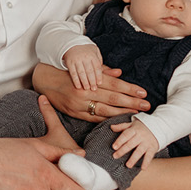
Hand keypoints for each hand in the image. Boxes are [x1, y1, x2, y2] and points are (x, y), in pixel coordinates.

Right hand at [32, 62, 149, 124]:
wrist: (44, 81)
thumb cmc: (66, 72)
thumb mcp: (83, 68)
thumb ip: (102, 71)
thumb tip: (120, 73)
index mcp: (88, 79)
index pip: (113, 84)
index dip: (129, 89)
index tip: (143, 92)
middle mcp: (84, 93)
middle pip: (112, 98)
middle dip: (131, 102)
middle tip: (146, 105)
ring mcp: (79, 105)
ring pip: (104, 111)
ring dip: (122, 113)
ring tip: (137, 114)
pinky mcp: (74, 114)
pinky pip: (94, 119)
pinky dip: (107, 120)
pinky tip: (119, 121)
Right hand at [63, 44, 103, 91]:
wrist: (72, 44)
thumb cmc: (87, 52)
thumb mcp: (96, 53)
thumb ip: (102, 63)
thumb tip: (116, 72)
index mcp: (92, 55)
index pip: (97, 67)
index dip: (98, 76)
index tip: (99, 83)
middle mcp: (85, 57)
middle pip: (89, 71)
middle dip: (92, 80)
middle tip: (94, 88)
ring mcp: (76, 59)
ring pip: (81, 72)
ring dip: (84, 81)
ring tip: (87, 88)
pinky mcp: (69, 62)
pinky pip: (73, 73)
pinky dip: (75, 80)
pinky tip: (78, 86)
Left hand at [109, 120, 161, 170]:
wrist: (158, 126)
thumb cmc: (141, 127)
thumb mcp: (132, 124)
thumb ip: (122, 126)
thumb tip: (111, 127)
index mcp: (134, 130)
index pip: (126, 135)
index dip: (120, 141)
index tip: (114, 147)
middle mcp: (140, 136)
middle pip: (130, 144)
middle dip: (122, 150)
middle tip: (115, 156)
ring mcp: (147, 143)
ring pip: (139, 151)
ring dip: (133, 159)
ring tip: (128, 165)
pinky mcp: (152, 148)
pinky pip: (149, 156)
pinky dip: (146, 162)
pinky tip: (143, 168)